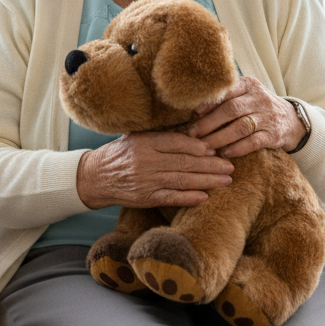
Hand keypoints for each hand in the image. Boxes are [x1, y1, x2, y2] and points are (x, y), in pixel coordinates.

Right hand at [76, 131, 233, 209]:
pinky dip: (189, 198)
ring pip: (181, 180)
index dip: (197, 146)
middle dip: (210, 165)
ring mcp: (146, 181)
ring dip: (207, 181)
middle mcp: (145, 161)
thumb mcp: (136, 136)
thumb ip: (161, 134)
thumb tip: (194, 128)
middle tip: (230, 166)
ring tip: (226, 180)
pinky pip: (171, 197)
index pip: (176, 142)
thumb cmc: (120, 153)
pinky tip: (204, 197)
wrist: (94, 177)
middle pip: (184, 162)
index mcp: (144, 142)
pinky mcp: (145, 197)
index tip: (214, 149)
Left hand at [187, 76, 305, 157]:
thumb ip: (226, 98)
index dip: (210, 102)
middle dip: (210, 123)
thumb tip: (195, 110)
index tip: (195, 112)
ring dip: (220, 138)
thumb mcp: (246, 95)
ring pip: (240, 127)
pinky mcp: (273, 135)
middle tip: (193, 134)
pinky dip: (238, 148)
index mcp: (249, 85)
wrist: (291, 120)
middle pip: (231, 110)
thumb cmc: (257, 107)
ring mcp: (267, 117)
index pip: (228, 90)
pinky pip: (254, 142)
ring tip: (205, 146)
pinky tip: (226, 153)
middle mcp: (259, 99)